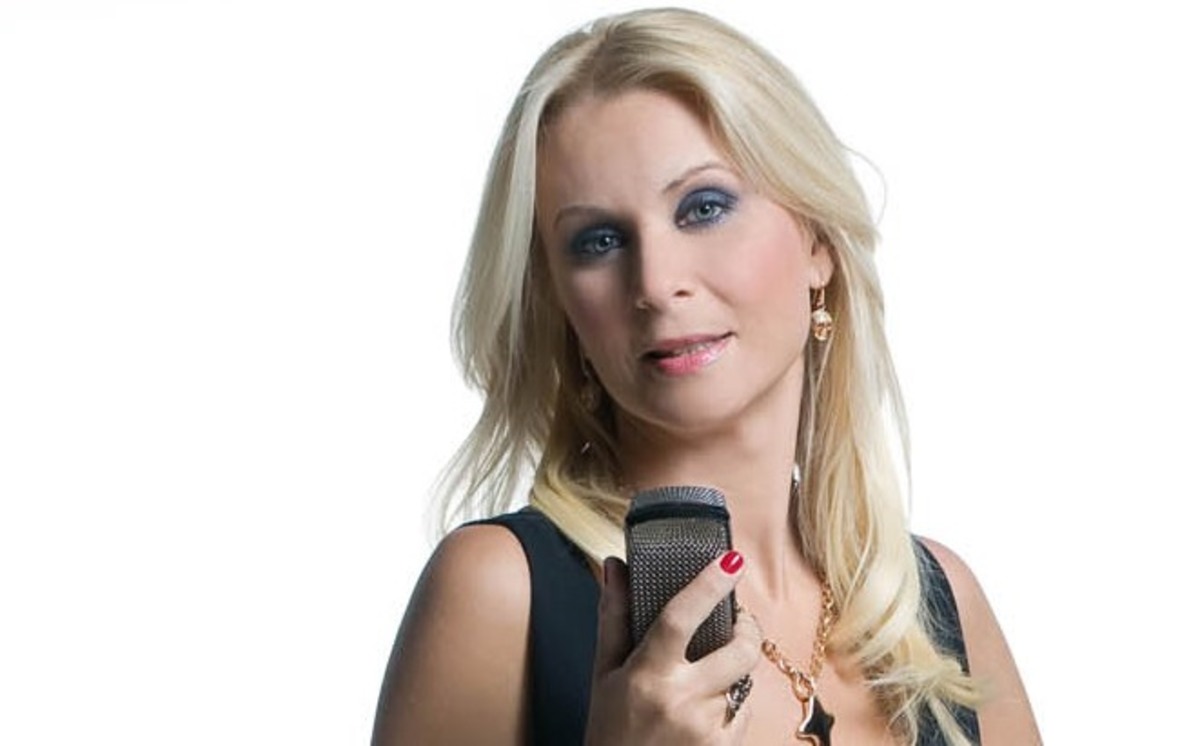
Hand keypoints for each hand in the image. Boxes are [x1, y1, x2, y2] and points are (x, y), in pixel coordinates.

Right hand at [584, 551, 761, 744]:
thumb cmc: (609, 732)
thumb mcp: (604, 674)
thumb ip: (614, 617)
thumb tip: (615, 567)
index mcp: (646, 675)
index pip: (680, 617)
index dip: (708, 584)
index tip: (731, 560)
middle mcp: (681, 700)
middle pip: (737, 650)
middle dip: (748, 629)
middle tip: (739, 620)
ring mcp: (706, 728)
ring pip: (743, 682)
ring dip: (732, 672)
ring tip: (703, 679)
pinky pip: (743, 712)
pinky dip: (732, 704)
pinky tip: (704, 712)